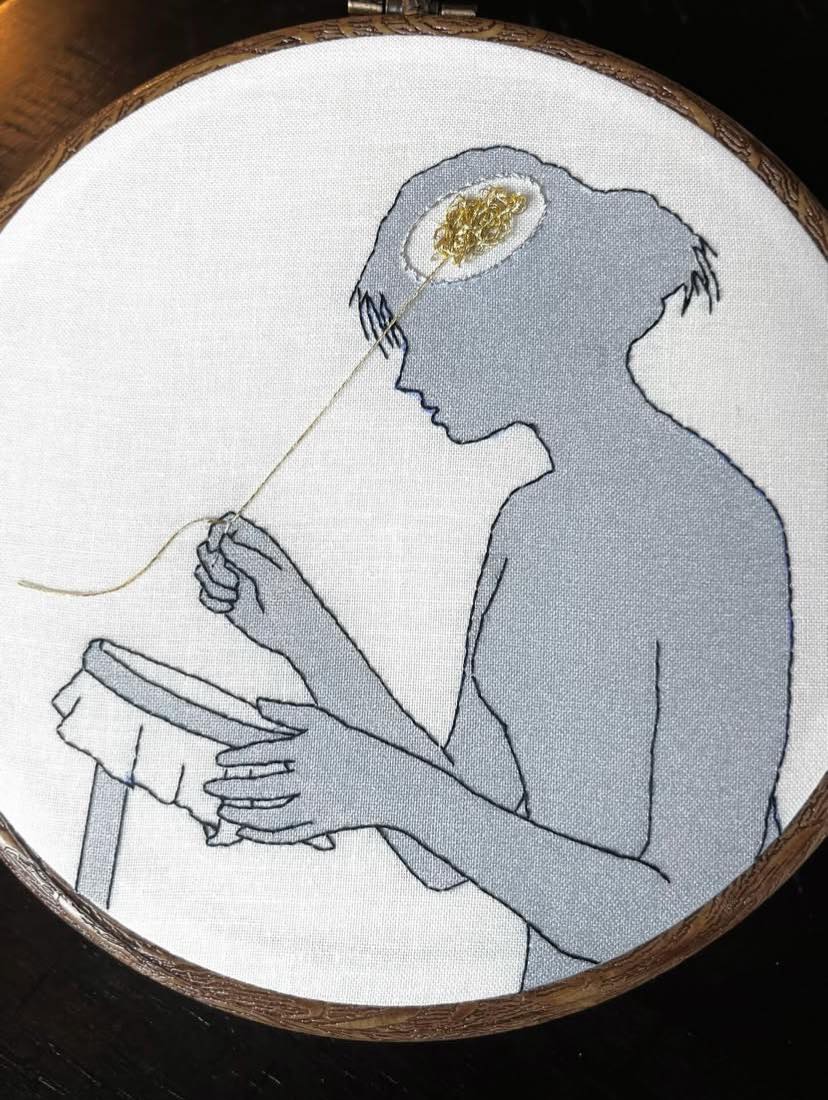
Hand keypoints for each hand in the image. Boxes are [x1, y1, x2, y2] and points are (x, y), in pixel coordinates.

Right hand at [194, 513, 325, 657]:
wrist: (292, 631)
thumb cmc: (289, 598)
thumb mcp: (269, 574)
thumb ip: (245, 556)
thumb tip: (222, 541)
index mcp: (255, 545)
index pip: (227, 524)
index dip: (217, 533)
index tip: (219, 548)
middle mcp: (239, 559)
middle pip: (207, 548)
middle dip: (213, 565)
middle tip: (233, 580)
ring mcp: (230, 578)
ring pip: (202, 572)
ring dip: (216, 587)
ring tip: (237, 596)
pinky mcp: (224, 598)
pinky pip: (203, 595)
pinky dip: (214, 603)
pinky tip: (231, 607)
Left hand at [204, 701, 401, 843]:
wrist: (392, 782)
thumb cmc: (356, 746)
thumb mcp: (325, 721)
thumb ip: (290, 712)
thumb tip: (257, 704)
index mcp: (308, 749)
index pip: (263, 754)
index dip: (237, 758)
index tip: (219, 761)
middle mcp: (309, 777)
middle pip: (261, 786)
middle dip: (230, 789)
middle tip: (209, 789)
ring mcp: (316, 804)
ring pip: (269, 816)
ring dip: (242, 816)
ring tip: (223, 813)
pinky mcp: (322, 826)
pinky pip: (286, 835)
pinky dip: (263, 836)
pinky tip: (246, 832)